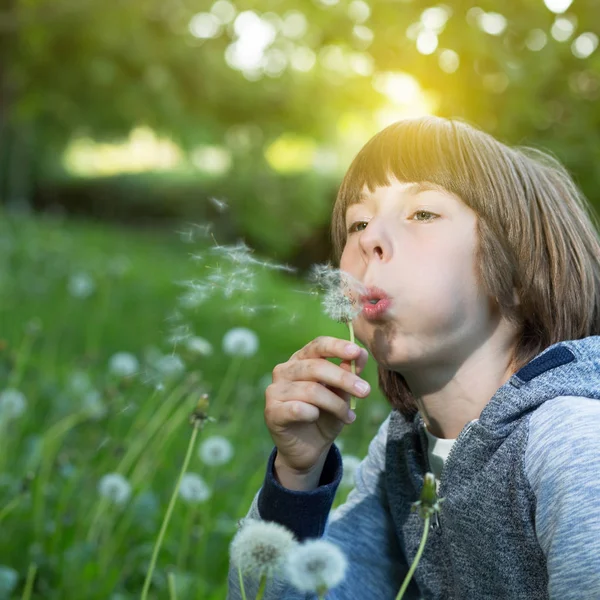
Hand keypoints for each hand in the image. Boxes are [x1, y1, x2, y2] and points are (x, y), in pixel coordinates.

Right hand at [264, 336, 369, 474]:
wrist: (309, 449)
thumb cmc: (325, 416)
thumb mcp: (342, 394)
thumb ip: (349, 374)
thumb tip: (360, 354)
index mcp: (301, 360)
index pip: (318, 345)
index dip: (337, 347)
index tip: (356, 352)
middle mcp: (284, 370)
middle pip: (315, 367)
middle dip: (344, 379)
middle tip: (365, 391)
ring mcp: (275, 390)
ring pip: (311, 390)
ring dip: (335, 404)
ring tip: (348, 416)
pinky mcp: (271, 412)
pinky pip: (297, 409)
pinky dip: (313, 414)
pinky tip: (317, 419)